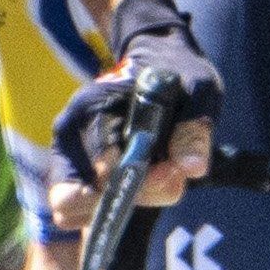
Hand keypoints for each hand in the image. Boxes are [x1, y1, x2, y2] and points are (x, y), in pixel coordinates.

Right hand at [47, 0, 222, 228]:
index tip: (169, 170)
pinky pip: (88, 209)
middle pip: (84, 200)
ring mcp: (70, 157)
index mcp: (90, 111)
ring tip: (162, 171)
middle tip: (169, 172)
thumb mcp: (199, 91)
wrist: (156, 57)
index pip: (97, 173)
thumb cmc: (177, 72)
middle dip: (133, 196)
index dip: (137, 183)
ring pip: (83, 211)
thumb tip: (191, 170)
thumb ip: (194, 129)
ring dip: (128, 202)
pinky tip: (150, 175)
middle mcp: (70, 136)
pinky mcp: (79, 172)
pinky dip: (121, 202)